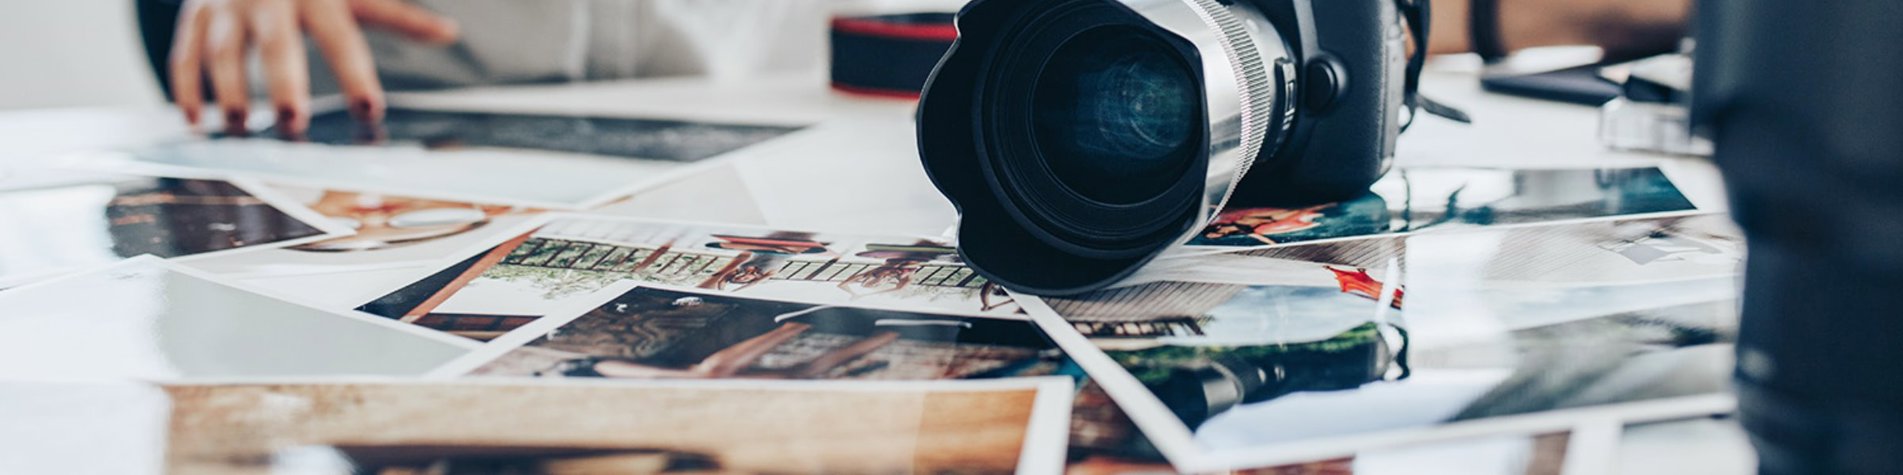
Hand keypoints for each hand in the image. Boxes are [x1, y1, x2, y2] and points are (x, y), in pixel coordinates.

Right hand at [168, 0, 458, 135]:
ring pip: (224, 50)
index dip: (356, 74)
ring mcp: (227, 5)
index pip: (342, 38)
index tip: (370, 111)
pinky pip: (185, 52)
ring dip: (230, 91)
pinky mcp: (195, 14)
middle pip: (277, 44)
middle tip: (294, 124)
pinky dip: (187, 87)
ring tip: (240, 129)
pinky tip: (196, 121)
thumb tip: (450, 34)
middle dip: (284, 82)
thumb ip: (398, 18)